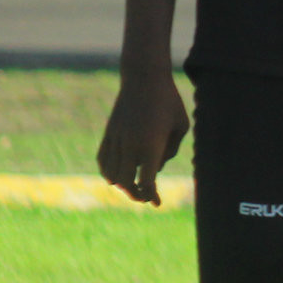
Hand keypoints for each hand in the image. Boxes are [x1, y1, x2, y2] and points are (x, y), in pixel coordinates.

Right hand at [97, 66, 187, 206]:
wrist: (144, 79)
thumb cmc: (169, 102)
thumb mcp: (181, 127)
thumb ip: (170, 151)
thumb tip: (155, 168)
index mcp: (151, 145)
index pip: (146, 182)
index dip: (151, 196)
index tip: (156, 203)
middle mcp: (130, 145)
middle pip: (126, 183)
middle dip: (136, 194)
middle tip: (146, 196)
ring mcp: (116, 140)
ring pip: (111, 174)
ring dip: (121, 185)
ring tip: (133, 185)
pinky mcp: (108, 133)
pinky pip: (102, 160)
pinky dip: (107, 172)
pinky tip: (116, 175)